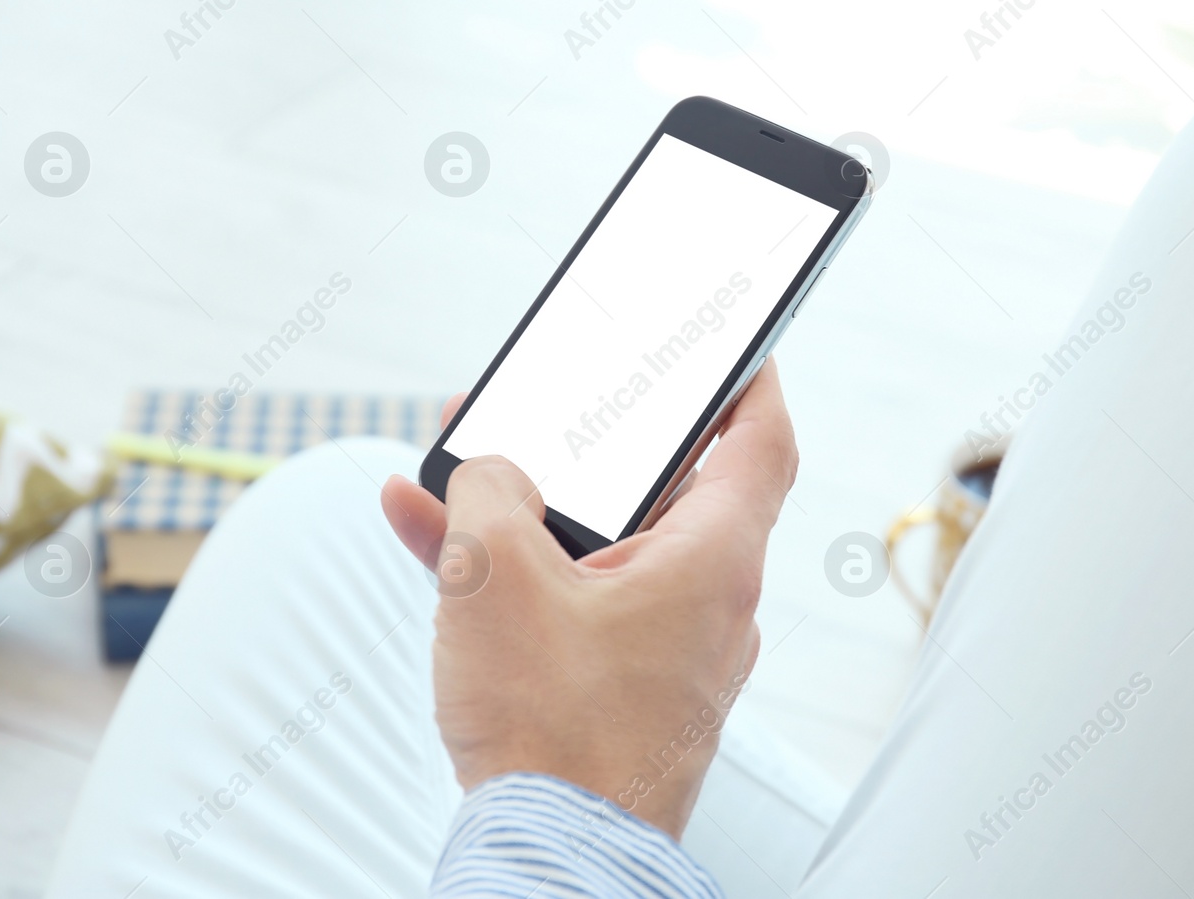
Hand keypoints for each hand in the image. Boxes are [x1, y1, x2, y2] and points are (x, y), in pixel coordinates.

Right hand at [380, 358, 796, 837]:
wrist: (550, 859)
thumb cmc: (551, 726)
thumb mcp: (497, 575)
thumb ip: (489, 494)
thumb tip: (490, 477)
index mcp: (713, 560)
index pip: (761, 444)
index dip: (750, 380)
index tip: (738, 347)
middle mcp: (708, 603)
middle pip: (663, 493)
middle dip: (590, 447)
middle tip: (545, 407)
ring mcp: (667, 651)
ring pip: (601, 552)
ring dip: (531, 510)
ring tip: (456, 469)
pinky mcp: (622, 691)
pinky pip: (574, 606)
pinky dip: (519, 575)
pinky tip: (431, 540)